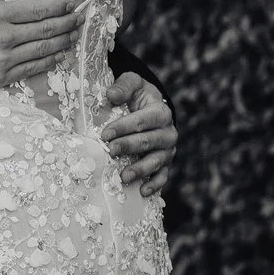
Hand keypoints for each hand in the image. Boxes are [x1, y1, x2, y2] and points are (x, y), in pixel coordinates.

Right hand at [0, 0, 82, 95]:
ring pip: (44, 49)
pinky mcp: (0, 78)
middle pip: (47, 29)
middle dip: (68, 22)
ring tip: (73, 35)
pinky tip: (56, 56)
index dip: (58, 6)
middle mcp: (4, 37)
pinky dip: (48, 61)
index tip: (69, 3)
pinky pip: (32, 69)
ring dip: (62, 41)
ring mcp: (4, 60)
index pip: (37, 10)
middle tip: (80, 18)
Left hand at [101, 73, 176, 196]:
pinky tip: (142, 192)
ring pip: (157, 161)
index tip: (105, 134)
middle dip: (128, 147)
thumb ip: (123, 86)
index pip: (143, 121)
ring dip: (141, 169)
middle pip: (149, 141)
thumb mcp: (132, 83)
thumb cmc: (137, 95)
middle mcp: (168, 132)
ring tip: (123, 177)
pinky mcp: (166, 163)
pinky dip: (155, 184)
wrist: (151, 107)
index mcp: (160, 112)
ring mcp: (168, 150)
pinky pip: (163, 176)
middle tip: (109, 152)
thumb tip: (111, 95)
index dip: (124, 127)